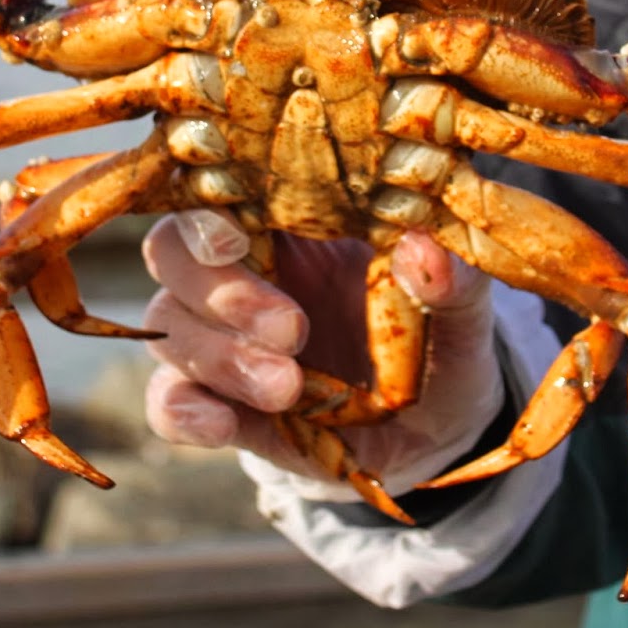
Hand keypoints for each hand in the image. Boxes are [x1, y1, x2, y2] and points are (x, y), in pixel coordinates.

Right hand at [141, 209, 504, 497]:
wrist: (431, 435)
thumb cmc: (439, 345)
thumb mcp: (462, 315)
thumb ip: (453, 284)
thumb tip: (427, 250)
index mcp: (293, 223)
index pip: (222, 192)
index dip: (211, 211)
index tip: (238, 240)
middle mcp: (244, 271)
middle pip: (174, 252)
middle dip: (222, 291)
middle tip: (292, 330)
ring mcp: (222, 338)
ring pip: (169, 326)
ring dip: (218, 356)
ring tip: (288, 388)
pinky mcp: (217, 403)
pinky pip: (165, 400)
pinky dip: (181, 410)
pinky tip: (221, 425)